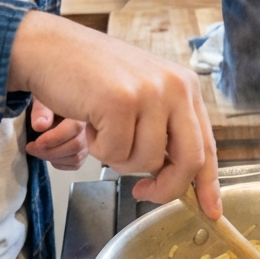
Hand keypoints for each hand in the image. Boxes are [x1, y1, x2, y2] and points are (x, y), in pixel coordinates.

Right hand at [8, 11, 220, 216]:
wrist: (49, 47)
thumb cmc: (91, 76)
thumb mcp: (142, 95)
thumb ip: (164, 128)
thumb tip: (177, 177)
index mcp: (185, 86)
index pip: (207, 144)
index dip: (208, 183)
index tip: (210, 211)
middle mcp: (175, 87)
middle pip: (189, 160)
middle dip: (166, 188)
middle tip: (142, 192)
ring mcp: (149, 93)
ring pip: (146, 161)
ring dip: (117, 158)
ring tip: (103, 128)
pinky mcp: (120, 102)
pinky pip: (115, 153)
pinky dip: (96, 147)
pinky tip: (89, 121)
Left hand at [26, 99, 88, 169]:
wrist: (52, 107)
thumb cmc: (48, 102)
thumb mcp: (42, 101)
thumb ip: (41, 111)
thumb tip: (40, 126)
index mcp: (81, 110)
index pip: (75, 127)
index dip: (53, 138)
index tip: (33, 142)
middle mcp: (90, 127)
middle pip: (76, 146)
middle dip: (50, 152)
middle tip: (31, 148)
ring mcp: (89, 141)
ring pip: (76, 158)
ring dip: (53, 158)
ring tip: (38, 151)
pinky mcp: (84, 152)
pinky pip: (75, 164)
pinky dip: (59, 163)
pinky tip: (48, 154)